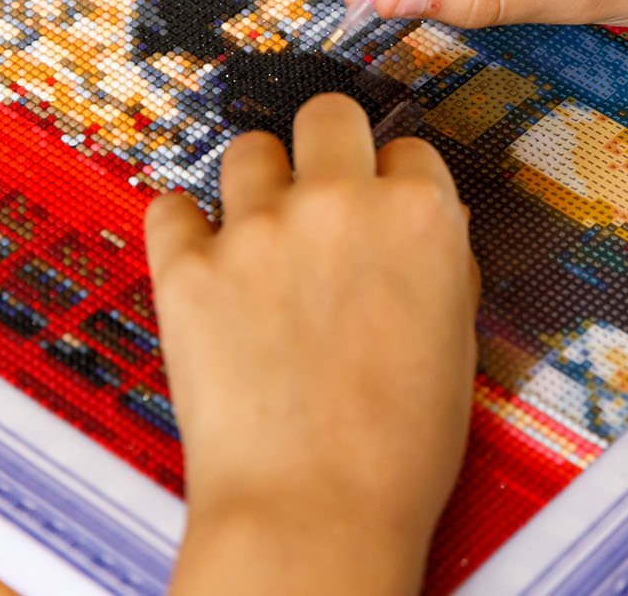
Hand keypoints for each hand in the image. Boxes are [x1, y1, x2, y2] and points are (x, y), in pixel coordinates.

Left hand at [146, 94, 477, 594]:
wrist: (315, 513)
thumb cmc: (397, 450)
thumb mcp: (457, 339)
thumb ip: (438, 263)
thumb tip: (420, 232)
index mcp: (421, 217)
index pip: (409, 149)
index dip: (394, 180)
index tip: (381, 202)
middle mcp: (340, 204)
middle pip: (328, 114)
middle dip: (329, 144)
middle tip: (322, 187)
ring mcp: (258, 230)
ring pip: (248, 149)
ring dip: (258, 182)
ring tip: (260, 230)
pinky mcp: (188, 267)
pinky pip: (170, 206)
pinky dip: (184, 225)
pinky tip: (202, 253)